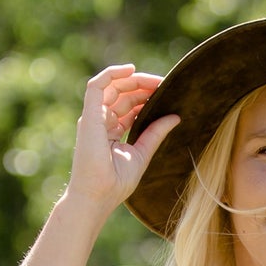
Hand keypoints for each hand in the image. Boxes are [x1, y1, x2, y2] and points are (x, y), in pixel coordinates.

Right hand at [65, 64, 180, 218]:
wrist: (98, 196)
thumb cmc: (115, 182)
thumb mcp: (142, 153)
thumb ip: (156, 133)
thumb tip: (176, 117)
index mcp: (111, 131)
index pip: (128, 106)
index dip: (146, 97)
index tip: (166, 93)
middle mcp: (100, 121)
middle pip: (122, 94)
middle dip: (143, 86)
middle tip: (164, 84)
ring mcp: (93, 117)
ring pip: (112, 87)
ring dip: (134, 80)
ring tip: (156, 81)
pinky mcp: (89, 115)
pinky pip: (97, 85)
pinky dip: (112, 73)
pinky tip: (131, 69)